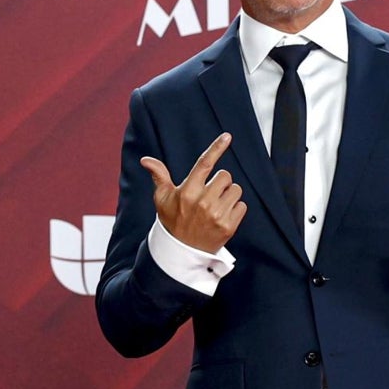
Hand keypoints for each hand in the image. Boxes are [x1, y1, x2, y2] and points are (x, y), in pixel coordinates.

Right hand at [140, 133, 245, 254]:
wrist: (182, 252)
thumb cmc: (172, 220)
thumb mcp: (162, 198)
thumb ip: (159, 175)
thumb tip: (145, 160)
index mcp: (187, 191)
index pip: (204, 163)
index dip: (216, 147)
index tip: (227, 136)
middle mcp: (203, 202)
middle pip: (225, 176)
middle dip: (220, 182)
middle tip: (210, 194)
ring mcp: (217, 214)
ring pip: (236, 189)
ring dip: (229, 195)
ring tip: (216, 206)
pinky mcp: (228, 226)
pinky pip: (242, 206)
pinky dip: (235, 209)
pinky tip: (223, 216)